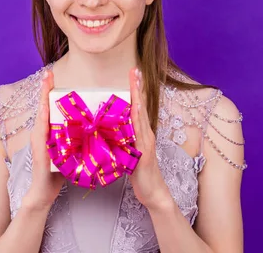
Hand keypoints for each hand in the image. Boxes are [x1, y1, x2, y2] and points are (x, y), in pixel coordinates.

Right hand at [23, 69, 65, 209]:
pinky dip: (42, 116)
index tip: (53, 74)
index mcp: (51, 130)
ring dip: (42, 96)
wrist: (45, 190)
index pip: (51, 106)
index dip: (51, 90)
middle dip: (45, 88)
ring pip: (41, 112)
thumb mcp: (70, 150)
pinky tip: (44, 106)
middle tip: (48, 71)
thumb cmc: (59, 171)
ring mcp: (38, 138)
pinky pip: (40, 128)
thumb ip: (77, 138)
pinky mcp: (38, 147)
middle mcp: (42, 131)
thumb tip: (94, 127)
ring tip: (45, 81)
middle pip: (43, 105)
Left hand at [128, 67, 172, 209]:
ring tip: (136, 82)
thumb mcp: (128, 154)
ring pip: (141, 116)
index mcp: (141, 133)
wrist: (153, 193)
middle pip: (141, 106)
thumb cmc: (139, 174)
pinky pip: (140, 133)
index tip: (133, 73)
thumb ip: (121, 141)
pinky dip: (139, 120)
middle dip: (138, 87)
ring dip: (138, 98)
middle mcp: (146, 134)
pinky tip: (136, 110)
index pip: (137, 107)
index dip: (135, 90)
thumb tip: (108, 131)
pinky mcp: (144, 152)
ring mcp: (146, 142)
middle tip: (135, 69)